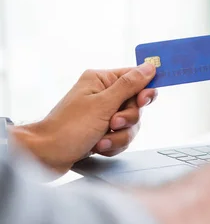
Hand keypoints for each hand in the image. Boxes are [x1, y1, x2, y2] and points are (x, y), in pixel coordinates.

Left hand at [11, 63, 156, 173]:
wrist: (46, 156)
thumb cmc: (67, 129)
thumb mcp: (103, 104)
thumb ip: (129, 85)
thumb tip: (149, 67)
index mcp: (101, 80)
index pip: (135, 77)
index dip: (145, 90)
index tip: (144, 101)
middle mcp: (102, 95)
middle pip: (136, 105)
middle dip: (127, 120)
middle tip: (112, 123)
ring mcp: (102, 114)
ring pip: (130, 124)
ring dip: (119, 136)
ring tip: (102, 140)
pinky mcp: (102, 131)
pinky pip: (122, 137)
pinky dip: (113, 145)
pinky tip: (99, 147)